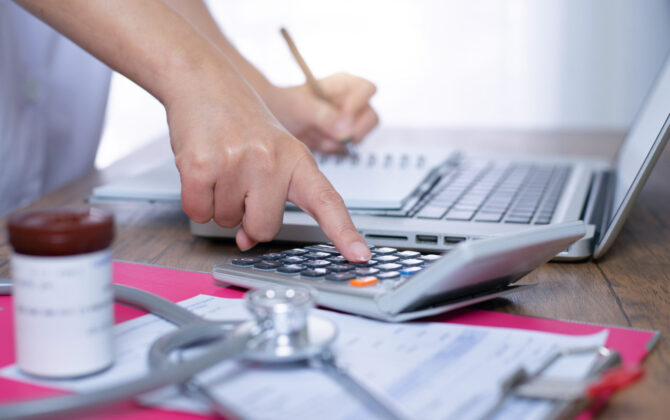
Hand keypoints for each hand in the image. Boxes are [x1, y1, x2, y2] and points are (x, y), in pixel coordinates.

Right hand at [165, 66, 370, 261]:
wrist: (203, 81)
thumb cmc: (241, 121)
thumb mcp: (271, 154)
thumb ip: (270, 199)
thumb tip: (247, 240)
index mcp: (297, 159)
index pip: (326, 201)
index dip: (343, 232)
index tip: (359, 256)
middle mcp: (272, 161)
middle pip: (264, 228)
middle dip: (246, 216)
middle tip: (240, 180)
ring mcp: (237, 163)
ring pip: (226, 221)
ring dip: (219, 203)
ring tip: (221, 166)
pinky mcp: (202, 166)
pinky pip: (198, 212)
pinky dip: (196, 201)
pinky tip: (201, 170)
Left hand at [264, 73, 378, 152]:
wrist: (276, 119)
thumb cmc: (286, 104)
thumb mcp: (300, 106)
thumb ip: (323, 115)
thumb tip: (345, 129)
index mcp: (344, 84)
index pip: (367, 90)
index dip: (357, 105)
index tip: (342, 118)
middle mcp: (351, 102)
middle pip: (371, 117)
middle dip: (352, 130)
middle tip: (332, 134)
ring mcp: (350, 121)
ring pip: (361, 135)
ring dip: (339, 142)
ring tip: (318, 136)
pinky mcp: (344, 138)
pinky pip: (348, 149)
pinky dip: (333, 150)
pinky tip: (317, 142)